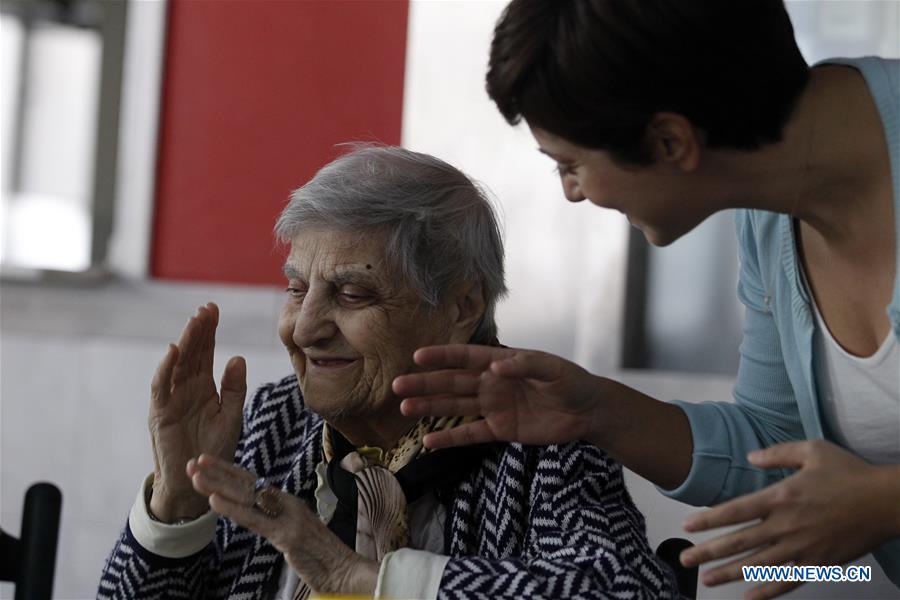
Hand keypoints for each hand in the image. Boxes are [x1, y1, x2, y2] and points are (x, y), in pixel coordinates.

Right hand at [148, 302, 246, 521]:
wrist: (197, 481)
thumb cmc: (214, 449)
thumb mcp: (232, 416)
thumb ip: (235, 389)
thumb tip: (237, 358)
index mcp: (204, 386)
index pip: (205, 352)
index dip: (209, 331)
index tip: (214, 309)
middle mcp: (186, 387)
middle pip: (191, 353)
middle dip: (198, 330)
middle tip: (206, 309)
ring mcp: (172, 398)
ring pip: (177, 364)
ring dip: (185, 342)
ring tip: (194, 322)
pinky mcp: (161, 412)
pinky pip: (162, 386)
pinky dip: (166, 368)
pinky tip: (174, 350)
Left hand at [187, 454, 377, 594]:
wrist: (343, 570)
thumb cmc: (320, 555)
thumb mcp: (294, 532)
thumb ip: (276, 521)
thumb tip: (258, 515)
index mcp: (288, 502)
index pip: (254, 482)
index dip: (230, 471)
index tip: (207, 462)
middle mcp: (287, 504)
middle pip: (248, 483)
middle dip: (219, 472)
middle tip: (194, 460)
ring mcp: (287, 518)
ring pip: (247, 497)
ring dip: (218, 485)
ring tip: (195, 476)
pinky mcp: (286, 535)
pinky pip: (254, 520)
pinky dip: (232, 509)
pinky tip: (214, 501)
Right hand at [394, 344, 601, 448]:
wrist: (587, 412)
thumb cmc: (572, 382)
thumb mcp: (553, 369)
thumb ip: (526, 365)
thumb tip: (497, 367)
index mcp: (501, 363)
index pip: (465, 357)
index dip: (442, 356)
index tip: (417, 357)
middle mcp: (491, 383)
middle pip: (452, 383)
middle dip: (425, 383)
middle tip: (398, 385)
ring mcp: (494, 407)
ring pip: (455, 407)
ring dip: (430, 408)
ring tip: (405, 408)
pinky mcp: (501, 430)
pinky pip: (471, 434)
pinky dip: (450, 438)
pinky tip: (428, 442)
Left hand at [679, 440, 899, 599]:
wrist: (886, 502)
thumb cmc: (849, 472)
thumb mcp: (812, 450)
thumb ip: (777, 453)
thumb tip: (750, 457)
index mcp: (781, 497)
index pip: (735, 511)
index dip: (708, 520)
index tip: (687, 527)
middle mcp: (786, 525)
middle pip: (739, 542)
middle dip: (708, 552)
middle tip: (684, 560)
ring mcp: (802, 547)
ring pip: (758, 565)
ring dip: (729, 574)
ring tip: (706, 580)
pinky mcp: (819, 563)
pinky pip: (788, 581)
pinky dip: (767, 591)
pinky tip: (749, 598)